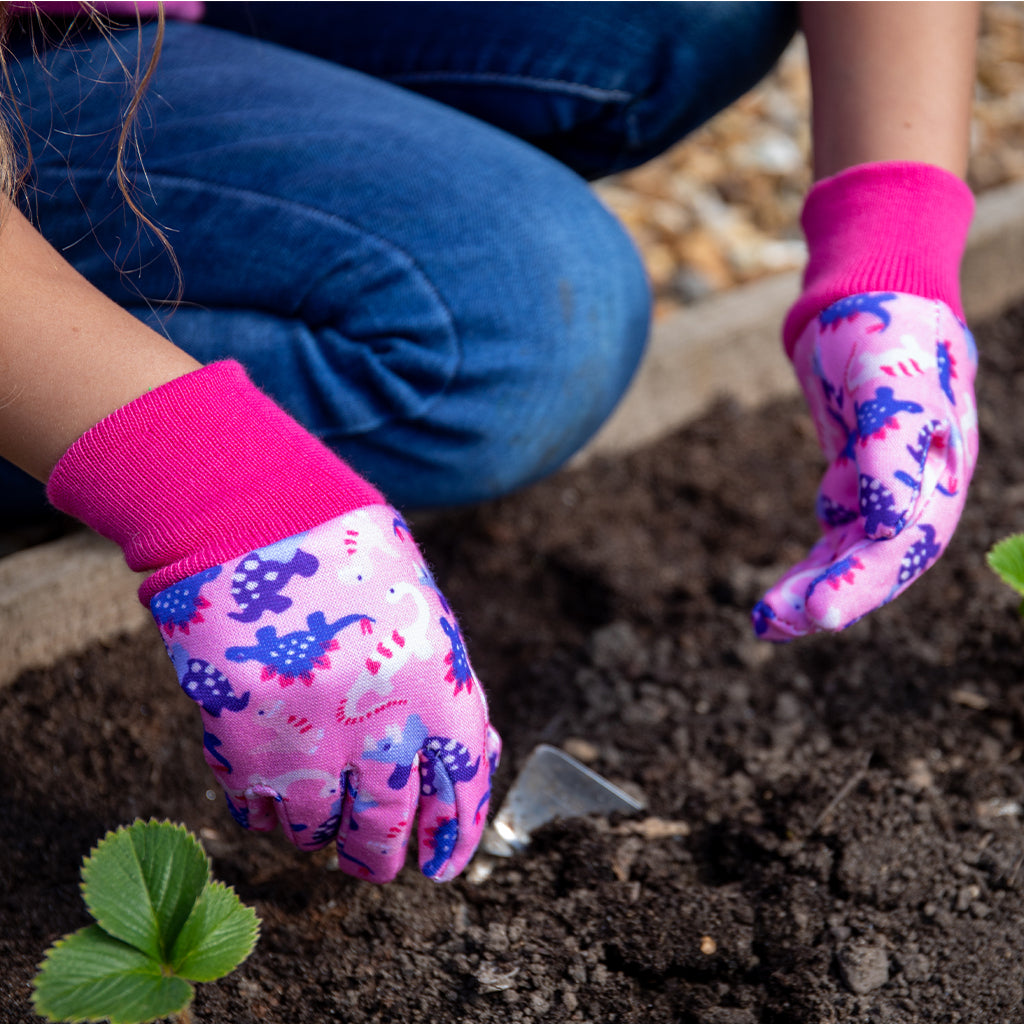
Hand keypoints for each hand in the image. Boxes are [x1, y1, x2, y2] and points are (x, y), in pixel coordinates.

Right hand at [151, 503, 499, 882]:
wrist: (255, 524)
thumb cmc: (350, 564)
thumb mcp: (423, 617)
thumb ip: (448, 691)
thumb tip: (477, 755)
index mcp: (437, 685)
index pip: (462, 785)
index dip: (456, 834)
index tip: (444, 864)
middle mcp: (380, 724)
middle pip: (388, 828)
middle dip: (382, 858)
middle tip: (374, 865)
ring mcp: (308, 740)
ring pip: (321, 833)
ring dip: (325, 838)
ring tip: (324, 823)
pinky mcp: (243, 746)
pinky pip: (260, 814)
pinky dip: (272, 817)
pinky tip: (276, 800)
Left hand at [753, 292, 977, 640]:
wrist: (870, 296)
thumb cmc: (886, 331)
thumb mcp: (887, 382)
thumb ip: (890, 448)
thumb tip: (891, 525)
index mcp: (939, 471)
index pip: (905, 543)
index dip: (864, 582)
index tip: (819, 612)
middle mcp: (918, 488)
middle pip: (877, 561)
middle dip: (829, 596)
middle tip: (772, 623)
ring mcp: (886, 488)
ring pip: (850, 556)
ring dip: (811, 589)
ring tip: (764, 621)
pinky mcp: (855, 482)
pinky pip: (835, 538)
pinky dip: (810, 567)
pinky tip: (780, 594)